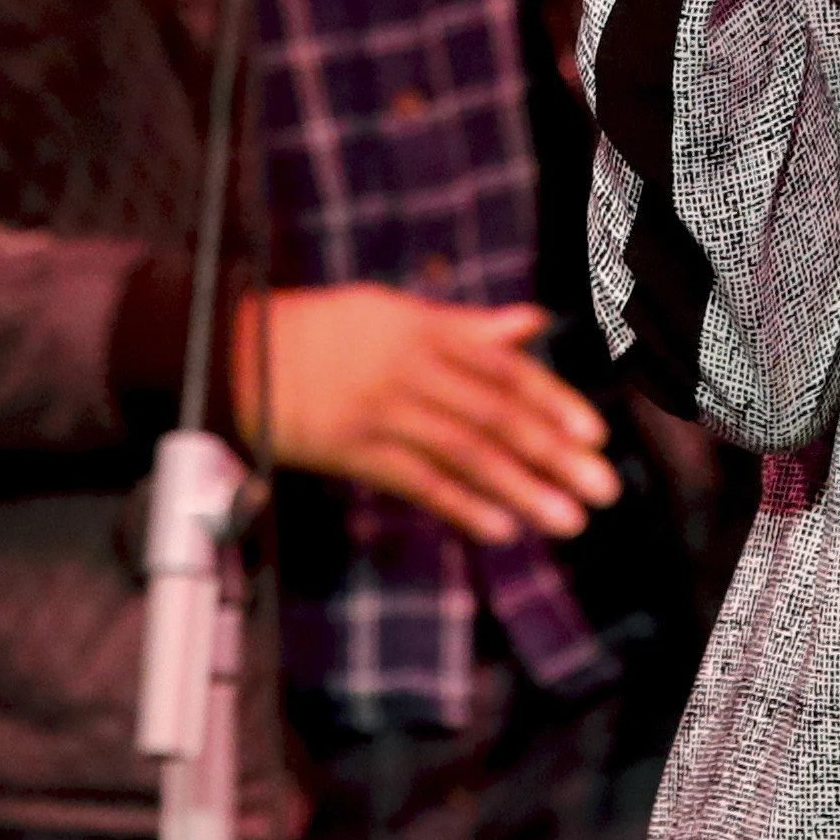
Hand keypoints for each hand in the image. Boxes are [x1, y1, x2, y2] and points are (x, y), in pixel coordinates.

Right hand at [241, 286, 622, 544]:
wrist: (237, 353)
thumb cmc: (325, 329)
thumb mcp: (395, 312)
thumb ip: (468, 325)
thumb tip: (533, 320)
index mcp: (425, 331)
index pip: (503, 369)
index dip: (553, 402)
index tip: (596, 434)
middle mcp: (409, 371)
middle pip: (493, 415)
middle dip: (553, 454)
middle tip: (603, 488)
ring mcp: (379, 412)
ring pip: (462, 453)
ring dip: (520, 489)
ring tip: (568, 519)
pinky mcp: (351, 451)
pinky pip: (414, 482)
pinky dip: (460, 505)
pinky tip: (501, 528)